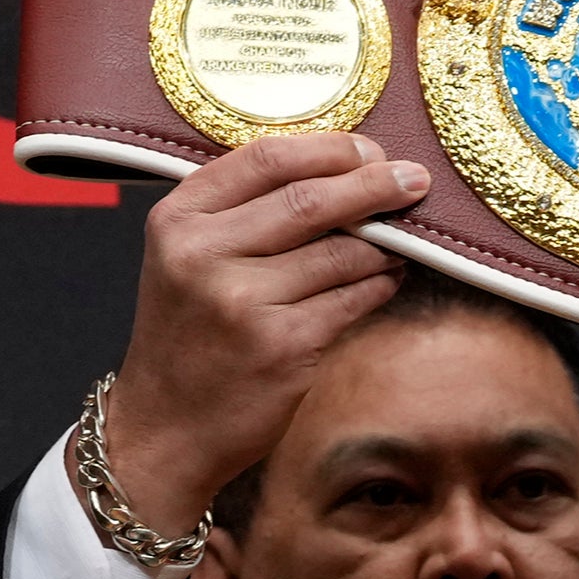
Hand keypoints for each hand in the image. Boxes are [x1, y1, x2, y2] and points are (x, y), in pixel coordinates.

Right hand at [102, 132, 429, 536]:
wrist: (165, 428)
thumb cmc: (187, 337)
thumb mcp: (185, 259)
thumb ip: (241, 213)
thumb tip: (339, 172)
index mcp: (178, 219)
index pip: (266, 158)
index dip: (329, 150)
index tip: (369, 150)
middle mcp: (204, 255)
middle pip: (310, 200)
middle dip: (374, 186)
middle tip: (413, 180)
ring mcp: (243, 302)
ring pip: (340, 254)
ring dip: (381, 246)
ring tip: (398, 244)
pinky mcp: (281, 346)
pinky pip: (350, 301)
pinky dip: (378, 287)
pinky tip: (386, 281)